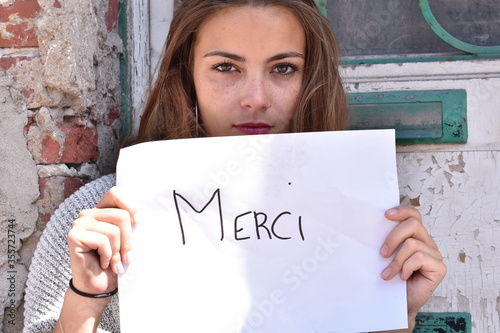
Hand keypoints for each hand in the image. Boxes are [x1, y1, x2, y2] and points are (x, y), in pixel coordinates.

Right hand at [67, 187, 137, 294]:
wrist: (98, 287)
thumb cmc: (114, 263)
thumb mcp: (126, 240)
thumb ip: (130, 224)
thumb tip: (142, 215)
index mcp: (101, 210)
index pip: (115, 193)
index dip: (130, 206)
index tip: (137, 223)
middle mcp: (88, 213)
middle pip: (121, 215)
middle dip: (128, 240)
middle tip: (126, 257)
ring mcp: (79, 224)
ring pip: (113, 230)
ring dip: (118, 252)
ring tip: (113, 262)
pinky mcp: (74, 236)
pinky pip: (103, 241)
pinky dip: (108, 256)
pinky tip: (103, 263)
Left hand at [378, 205, 446, 331]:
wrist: (397, 304)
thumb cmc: (390, 278)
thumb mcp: (385, 255)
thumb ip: (385, 241)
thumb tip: (369, 226)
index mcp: (415, 236)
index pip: (413, 214)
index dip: (401, 211)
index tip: (385, 215)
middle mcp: (427, 242)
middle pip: (413, 224)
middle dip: (393, 238)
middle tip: (381, 254)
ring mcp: (435, 254)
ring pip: (413, 244)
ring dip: (396, 260)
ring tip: (388, 273)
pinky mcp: (439, 267)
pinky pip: (420, 257)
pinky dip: (407, 267)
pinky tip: (403, 277)